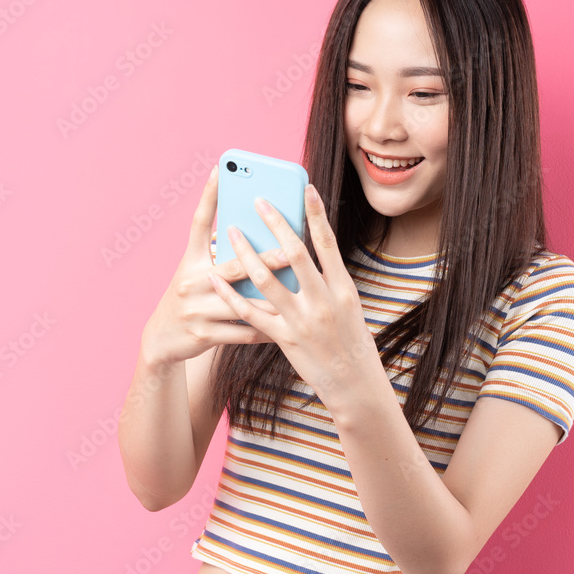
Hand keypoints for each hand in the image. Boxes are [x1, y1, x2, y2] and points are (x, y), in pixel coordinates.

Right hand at [139, 165, 292, 364]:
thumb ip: (219, 255)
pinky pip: (243, 331)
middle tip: (290, 250)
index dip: (209, 195)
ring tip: (298, 293)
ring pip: (243, 303)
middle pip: (233, 266)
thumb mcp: (195, 272)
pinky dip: (265, 330)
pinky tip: (286, 327)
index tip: (221, 169)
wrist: (162, 340)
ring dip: (272, 299)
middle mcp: (191, 281)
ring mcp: (196, 309)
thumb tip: (251, 232)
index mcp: (189, 261)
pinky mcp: (203, 335)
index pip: (199, 222)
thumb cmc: (190, 298)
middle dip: (264, 259)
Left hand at [209, 184, 381, 406]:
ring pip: (266, 279)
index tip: (306, 189)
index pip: (328, 243)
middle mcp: (323, 301)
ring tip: (231, 232)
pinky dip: (232, 293)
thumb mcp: (349, 306)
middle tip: (258, 200)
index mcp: (343, 289)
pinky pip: (251, 312)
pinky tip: (218, 278)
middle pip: (294, 253)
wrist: (354, 383)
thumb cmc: (352, 341)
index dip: (316, 214)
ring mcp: (302, 321)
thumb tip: (304, 253)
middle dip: (275, 223)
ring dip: (245, 252)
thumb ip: (328, 281)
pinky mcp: (284, 339)